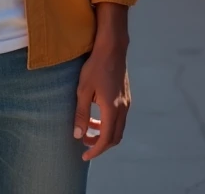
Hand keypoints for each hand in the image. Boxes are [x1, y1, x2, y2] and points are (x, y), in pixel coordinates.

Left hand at [74, 42, 130, 161]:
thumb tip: (78, 135)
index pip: (106, 139)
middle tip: (84, 144)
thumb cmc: (95, 67)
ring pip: (118, 128)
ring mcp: (126, 102)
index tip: (84, 156)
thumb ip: (81, 114)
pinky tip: (96, 115)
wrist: (112, 48)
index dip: (95, 150)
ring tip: (88, 130)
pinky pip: (119, 118)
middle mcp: (123, 109)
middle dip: (100, 144)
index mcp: (112, 110)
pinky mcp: (125, 96)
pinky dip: (108, 124)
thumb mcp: (83, 90)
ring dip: (104, 133)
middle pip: (115, 137)